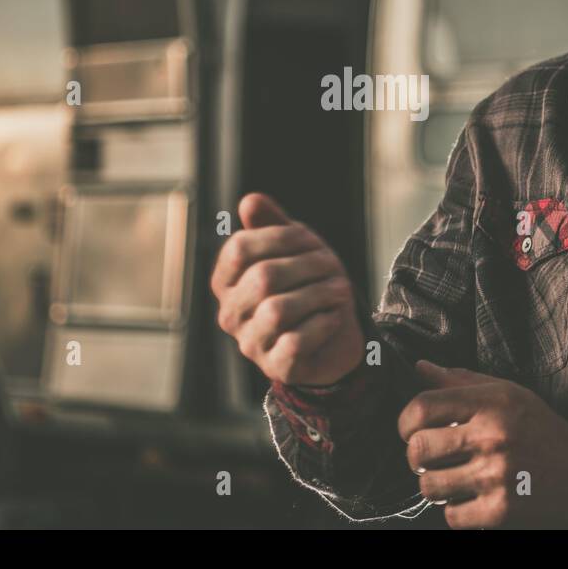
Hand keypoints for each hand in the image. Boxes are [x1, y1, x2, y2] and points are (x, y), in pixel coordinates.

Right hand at [210, 193, 364, 385]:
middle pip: (263, 277)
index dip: (279, 237)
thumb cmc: (307, 286)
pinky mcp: (276, 368)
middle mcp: (230, 314)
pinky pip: (295, 342)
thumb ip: (272, 224)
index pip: (239, 248)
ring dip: (319, 294)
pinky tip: (334, 317)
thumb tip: (250, 200)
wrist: (332, 338)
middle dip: (307, 265)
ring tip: (341, 289)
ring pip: (277, 310)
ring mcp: (250, 344)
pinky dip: (321, 325)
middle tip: (334, 265)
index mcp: (226, 281)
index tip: (309, 239)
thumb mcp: (293, 249)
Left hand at [399, 361, 567, 527]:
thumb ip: (461, 381)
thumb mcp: (508, 394)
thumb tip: (420, 367)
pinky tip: (470, 498)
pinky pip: (450, 515)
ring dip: (433, 484)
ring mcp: (496, 477)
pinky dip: (454, 510)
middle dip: (415, 455)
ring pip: (428, 485)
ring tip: (450, 478)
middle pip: (418, 448)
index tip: (411, 429)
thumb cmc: (543, 431)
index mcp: (491, 404)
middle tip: (429, 457)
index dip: (405, 421)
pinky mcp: (500, 511)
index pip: (421, 407)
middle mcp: (492, 438)